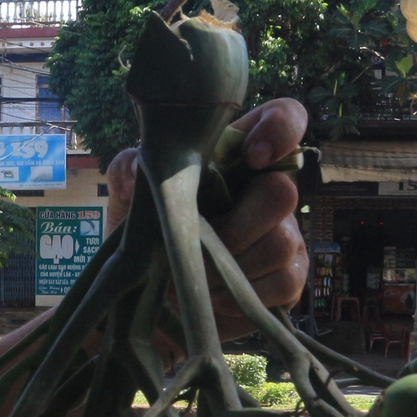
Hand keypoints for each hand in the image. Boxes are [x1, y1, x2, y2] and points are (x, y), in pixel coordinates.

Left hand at [104, 97, 309, 341]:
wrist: (147, 294)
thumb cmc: (147, 233)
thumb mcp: (129, 195)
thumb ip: (128, 170)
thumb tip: (137, 171)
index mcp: (237, 157)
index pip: (283, 119)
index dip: (281, 129)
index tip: (252, 156)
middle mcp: (268, 190)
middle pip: (283, 191)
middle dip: (236, 225)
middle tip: (201, 245)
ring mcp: (285, 233)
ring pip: (281, 241)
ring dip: (233, 267)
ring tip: (197, 279)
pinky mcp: (287, 277)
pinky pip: (286, 282)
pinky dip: (245, 294)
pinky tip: (216, 298)